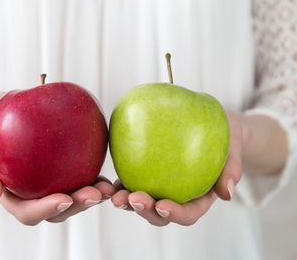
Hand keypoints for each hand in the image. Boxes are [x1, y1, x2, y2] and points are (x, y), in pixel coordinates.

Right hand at [0, 92, 114, 225]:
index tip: (64, 199)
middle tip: (96, 194)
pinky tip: (107, 174)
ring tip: (108, 187)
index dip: (46, 209)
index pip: (27, 211)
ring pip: (71, 199)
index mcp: (10, 194)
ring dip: (91, 197)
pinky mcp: (61, 171)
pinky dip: (93, 180)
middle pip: (56, 210)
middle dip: (77, 206)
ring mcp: (47, 184)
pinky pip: (78, 178)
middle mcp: (31, 193)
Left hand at [111, 110, 242, 225]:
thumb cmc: (226, 138)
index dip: (175, 214)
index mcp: (199, 198)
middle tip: (132, 199)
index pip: (188, 213)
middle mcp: (177, 198)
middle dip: (144, 210)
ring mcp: (160, 188)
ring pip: (142, 202)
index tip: (162, 205)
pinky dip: (120, 184)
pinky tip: (108, 179)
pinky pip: (132, 182)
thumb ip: (232, 169)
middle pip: (160, 213)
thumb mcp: (234, 148)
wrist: (216, 128)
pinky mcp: (146, 176)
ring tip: (113, 194)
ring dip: (127, 201)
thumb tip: (227, 193)